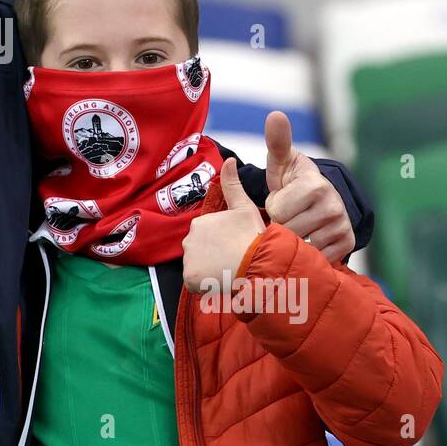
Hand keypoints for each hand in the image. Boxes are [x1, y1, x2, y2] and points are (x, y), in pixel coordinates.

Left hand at [182, 158, 265, 293]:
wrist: (257, 263)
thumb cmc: (253, 236)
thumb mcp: (244, 208)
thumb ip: (232, 185)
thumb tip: (228, 160)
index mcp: (200, 222)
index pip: (207, 237)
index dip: (223, 244)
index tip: (236, 248)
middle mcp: (189, 239)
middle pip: (200, 252)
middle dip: (214, 257)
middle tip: (233, 261)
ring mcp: (188, 259)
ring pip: (197, 267)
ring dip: (209, 271)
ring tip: (228, 272)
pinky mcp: (190, 278)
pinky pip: (195, 283)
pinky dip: (205, 285)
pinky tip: (220, 281)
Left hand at [262, 110, 354, 262]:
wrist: (320, 198)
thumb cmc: (294, 179)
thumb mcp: (282, 160)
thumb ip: (277, 141)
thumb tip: (276, 114)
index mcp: (315, 185)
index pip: (277, 211)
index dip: (274, 207)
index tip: (282, 199)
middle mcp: (333, 207)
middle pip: (287, 231)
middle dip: (281, 225)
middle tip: (289, 214)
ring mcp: (341, 227)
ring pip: (300, 246)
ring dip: (293, 238)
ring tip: (297, 224)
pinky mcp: (346, 245)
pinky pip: (315, 257)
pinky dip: (308, 252)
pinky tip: (309, 237)